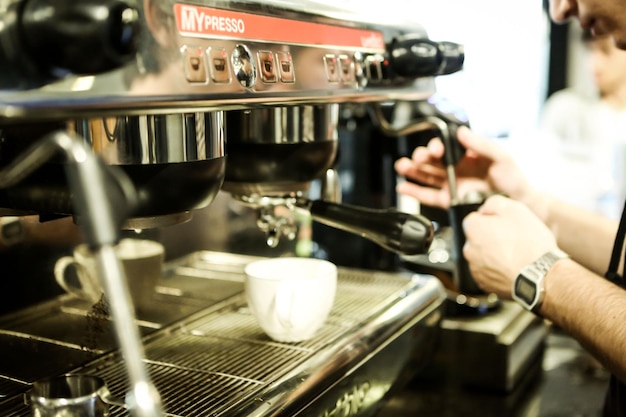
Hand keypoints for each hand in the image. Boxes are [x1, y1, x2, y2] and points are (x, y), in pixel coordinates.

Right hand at [394, 126, 532, 208]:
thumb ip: (480, 144)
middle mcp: (454, 168)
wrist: (518, 201)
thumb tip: (462, 132)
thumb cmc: (512, 177)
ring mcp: (450, 184)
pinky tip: (404, 188)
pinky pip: (428, 196)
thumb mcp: (499, 156)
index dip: (436, 146)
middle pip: (431, 160)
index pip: (444, 147)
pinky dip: (414, 192)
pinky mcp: (448, 200)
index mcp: (464, 154)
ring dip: (412, 170)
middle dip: (421, 157)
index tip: (436, 149)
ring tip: (401, 167)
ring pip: (425, 176)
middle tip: (419, 157)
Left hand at [462, 195, 557, 297]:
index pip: (473, 219)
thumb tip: (485, 209)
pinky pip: (487, 272)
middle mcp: (469, 250)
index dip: (489, 219)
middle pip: (477, 238)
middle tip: (512, 239)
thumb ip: (494, 203)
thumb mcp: (515, 209)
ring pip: (482, 256)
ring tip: (514, 254)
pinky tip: (512, 266)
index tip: (502, 223)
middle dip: (490, 237)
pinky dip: (496, 269)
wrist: (541, 275)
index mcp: (474, 230)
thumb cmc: (530, 244)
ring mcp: (475, 268)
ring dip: (493, 254)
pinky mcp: (484, 284)